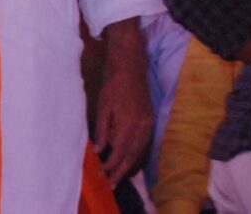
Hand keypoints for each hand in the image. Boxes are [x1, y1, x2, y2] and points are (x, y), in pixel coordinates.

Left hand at [94, 19, 153, 185]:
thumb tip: (99, 150)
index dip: (110, 166)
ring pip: (140, 150)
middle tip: (112, 183)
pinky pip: (145, 142)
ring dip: (131, 164)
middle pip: (132, 156)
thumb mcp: (103, 107)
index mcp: (129, 125)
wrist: (131, 66)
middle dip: (121, 171)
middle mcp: (142, 127)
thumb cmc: (113, 85)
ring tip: (121, 175)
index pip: (119, 153)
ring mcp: (148, 123)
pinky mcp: (151, 119)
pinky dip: (138, 153)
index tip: (101, 174)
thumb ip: (102, 130)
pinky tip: (132, 158)